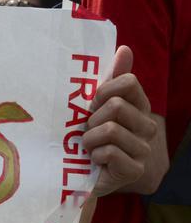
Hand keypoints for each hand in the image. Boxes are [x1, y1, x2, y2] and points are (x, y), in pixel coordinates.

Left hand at [83, 45, 155, 197]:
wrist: (77, 173)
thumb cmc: (86, 136)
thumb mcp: (93, 105)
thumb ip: (110, 78)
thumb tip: (124, 48)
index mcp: (139, 107)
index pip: (129, 82)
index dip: (103, 91)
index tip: (92, 105)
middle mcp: (146, 126)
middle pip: (117, 106)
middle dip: (92, 119)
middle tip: (87, 131)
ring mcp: (143, 149)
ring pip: (110, 130)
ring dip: (89, 139)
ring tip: (89, 147)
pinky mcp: (134, 170)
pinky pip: (109, 152)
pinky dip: (94, 155)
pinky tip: (94, 161)